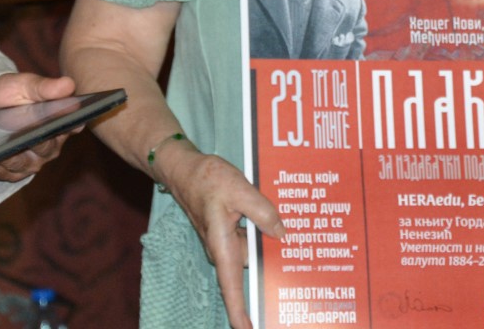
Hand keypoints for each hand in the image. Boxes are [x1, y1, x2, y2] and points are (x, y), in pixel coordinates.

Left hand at [0, 72, 78, 183]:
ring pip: (23, 162)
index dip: (65, 125)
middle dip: (33, 138)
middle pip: (45, 146)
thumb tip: (68, 84)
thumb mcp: (26, 85)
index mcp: (62, 123)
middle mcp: (51, 146)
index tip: (57, 120)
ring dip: (11, 153)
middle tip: (22, 130)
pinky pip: (5, 172)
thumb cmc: (11, 93)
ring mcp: (34, 162)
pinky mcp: (14, 173)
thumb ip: (45, 87)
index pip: (71, 126)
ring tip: (0, 144)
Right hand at [156, 142, 285, 328]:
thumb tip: (281, 234)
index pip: (231, 288)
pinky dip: (263, 231)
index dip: (239, 313)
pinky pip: (251, 238)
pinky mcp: (230, 231)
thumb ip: (262, 211)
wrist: (185, 169)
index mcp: (223, 246)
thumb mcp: (239, 189)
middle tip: (298, 263)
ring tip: (288, 230)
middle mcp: (224, 250)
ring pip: (254, 250)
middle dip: (272, 266)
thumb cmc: (207, 179)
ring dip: (269, 242)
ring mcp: (227, 241)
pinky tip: (276, 219)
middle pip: (252, 267)